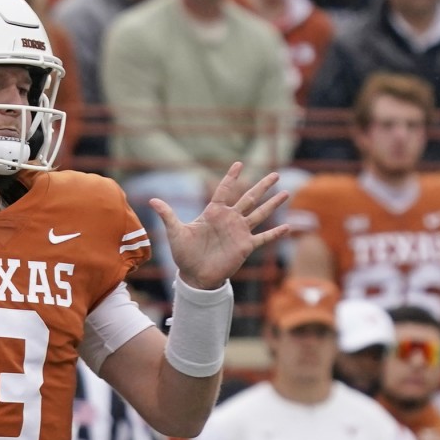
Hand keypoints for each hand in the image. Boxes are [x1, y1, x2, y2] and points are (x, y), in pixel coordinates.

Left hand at [152, 162, 288, 289]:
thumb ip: (167, 215)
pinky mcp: (244, 246)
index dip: (231, 177)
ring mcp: (239, 232)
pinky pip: (263, 238)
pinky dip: (274, 233)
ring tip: (286, 192)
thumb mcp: (175, 232)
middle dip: (262, 185)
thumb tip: (151, 200)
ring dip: (273, 204)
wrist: (194, 275)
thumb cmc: (184, 254)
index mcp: (213, 213)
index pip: (225, 190)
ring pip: (259, 214)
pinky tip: (288, 227)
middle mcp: (229, 220)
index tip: (239, 163)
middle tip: (275, 173)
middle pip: (249, 198)